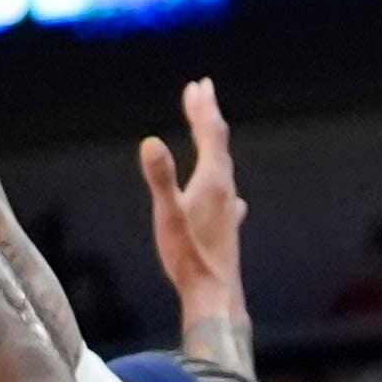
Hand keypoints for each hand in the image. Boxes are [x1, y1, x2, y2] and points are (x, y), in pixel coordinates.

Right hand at [134, 78, 245, 316]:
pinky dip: (219, 180)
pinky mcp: (226, 227)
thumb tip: (150, 141)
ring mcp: (227, 208)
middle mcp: (225, 189)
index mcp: (213, 181)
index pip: (210, 134)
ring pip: (222, 166)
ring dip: (213, 145)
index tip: (198, 86)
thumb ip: (160, 178)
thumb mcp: (168, 215)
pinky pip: (224, 192)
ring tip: (208, 133)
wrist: (215, 295)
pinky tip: (231, 197)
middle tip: (201, 92)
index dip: (202, 109)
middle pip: (218, 144)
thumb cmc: (188, 257)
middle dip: (207, 116)